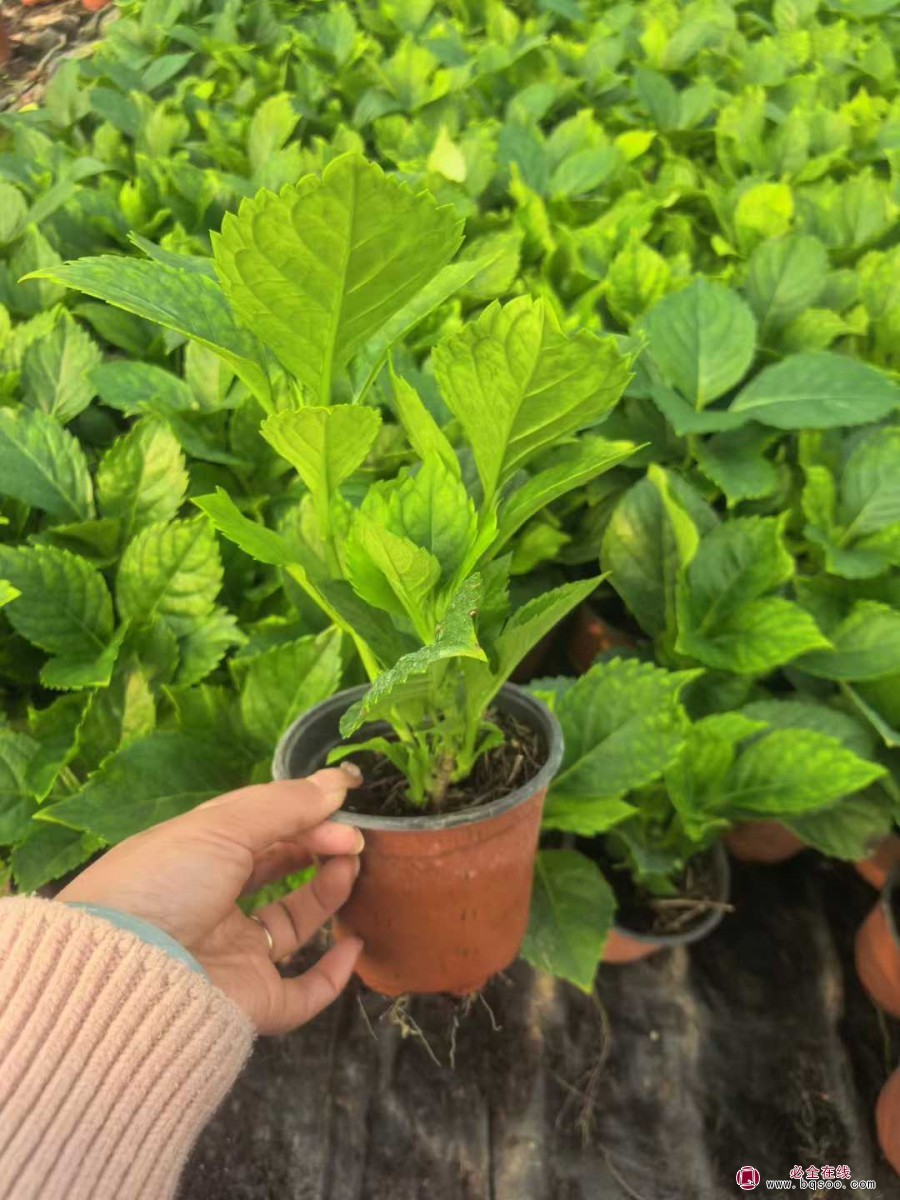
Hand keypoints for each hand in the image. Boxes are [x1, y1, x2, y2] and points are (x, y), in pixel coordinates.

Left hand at [57, 767, 364, 1033]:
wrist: (125, 979)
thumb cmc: (166, 883)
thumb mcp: (222, 827)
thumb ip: (284, 804)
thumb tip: (339, 783)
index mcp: (194, 858)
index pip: (257, 828)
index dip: (301, 813)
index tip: (344, 803)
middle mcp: (212, 906)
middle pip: (276, 871)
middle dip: (316, 845)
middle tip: (351, 838)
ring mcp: (232, 956)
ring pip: (292, 925)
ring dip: (328, 893)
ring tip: (351, 868)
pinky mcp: (251, 1003)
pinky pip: (302, 993)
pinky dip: (333, 973)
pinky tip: (354, 942)